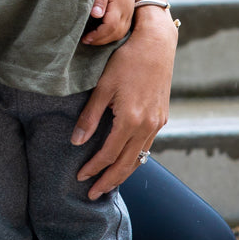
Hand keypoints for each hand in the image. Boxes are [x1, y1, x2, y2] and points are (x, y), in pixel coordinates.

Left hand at [73, 5, 177, 198]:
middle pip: (127, 164)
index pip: (109, 154)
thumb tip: (76, 142)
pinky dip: (134, 159)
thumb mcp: (103, 87)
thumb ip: (89, 116)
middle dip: (109, 181)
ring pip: (139, 158)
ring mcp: (157, 124)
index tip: (80, 177)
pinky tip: (124, 161)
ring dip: (123, 173)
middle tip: (92, 195)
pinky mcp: (161, 118)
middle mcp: (147, 126)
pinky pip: (147, 146)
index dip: (93, 168)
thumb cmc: (126, 61)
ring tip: (107, 183)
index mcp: (131, 120)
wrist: (156, 45)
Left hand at [82, 0, 136, 45]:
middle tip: (86, 40)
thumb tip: (96, 15)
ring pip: (120, 33)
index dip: (97, 36)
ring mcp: (130, 12)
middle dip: (100, 40)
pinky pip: (123, 28)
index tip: (85, 38)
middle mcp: (127, 12)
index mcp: (120, 6)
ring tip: (92, 38)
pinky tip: (103, 32)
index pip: (110, 27)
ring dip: (107, 38)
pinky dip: (113, 34)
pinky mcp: (129, 11)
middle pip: (115, 33)